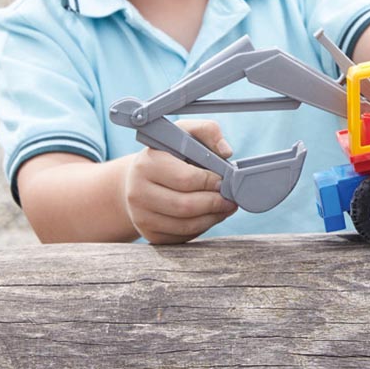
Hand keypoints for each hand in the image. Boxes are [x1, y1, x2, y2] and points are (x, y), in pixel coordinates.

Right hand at [123, 120, 237, 244]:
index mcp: (147, 164)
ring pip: (186, 226)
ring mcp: (141, 217)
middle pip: (186, 206)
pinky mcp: (149, 234)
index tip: (223, 180)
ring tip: (225, 207)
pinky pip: (182, 237)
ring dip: (213, 218)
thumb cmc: (168, 154)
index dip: (211, 181)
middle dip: (215, 203)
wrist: (139, 180)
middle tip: (231, 199)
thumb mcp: (184, 133)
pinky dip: (202, 228)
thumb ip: (208, 131)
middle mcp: (138, 193)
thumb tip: (226, 151)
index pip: (186, 179)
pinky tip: (210, 216)